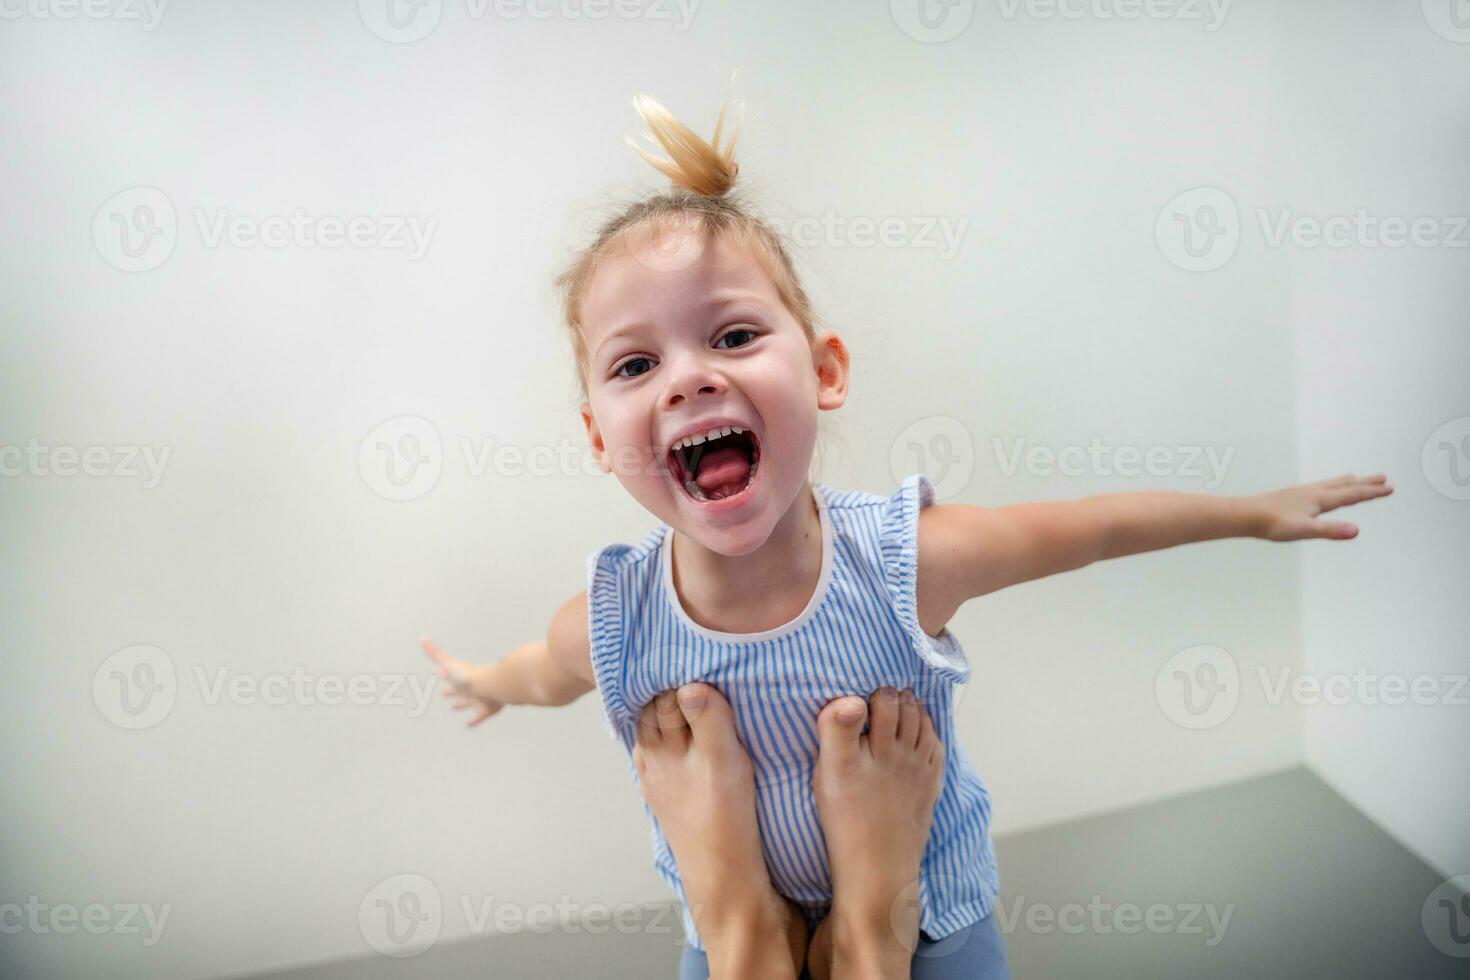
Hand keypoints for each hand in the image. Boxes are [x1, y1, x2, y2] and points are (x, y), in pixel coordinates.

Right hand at [420, 635, 503, 726]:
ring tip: (453, 706)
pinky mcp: (486, 710)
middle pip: (458, 689)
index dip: (444, 673)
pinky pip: (479, 716)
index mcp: (460, 678)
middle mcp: (469, 687)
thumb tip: (422, 637)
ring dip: (460, 704)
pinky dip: (473, 720)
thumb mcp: (448, 663)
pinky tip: (468, 725)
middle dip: (451, 690)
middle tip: (443, 692)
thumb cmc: (469, 675)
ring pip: (468, 702)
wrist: (491, 686)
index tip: (439, 671)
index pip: (450, 675)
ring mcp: (478, 698)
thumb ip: (435, 652)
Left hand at [1249, 472, 1392, 541]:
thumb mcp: (1305, 530)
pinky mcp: (1291, 496)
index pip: (1352, 495)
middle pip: (1345, 486)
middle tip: (1383, 478)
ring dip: (1347, 482)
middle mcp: (1313, 492)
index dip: (1372, 493)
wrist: (1246, 515)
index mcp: (1320, 500)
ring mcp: (1302, 493)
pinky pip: (1317, 488)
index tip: (1390, 487)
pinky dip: (1328, 485)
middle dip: (1365, 483)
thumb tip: (1356, 531)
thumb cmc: (1273, 524)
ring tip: (1356, 477)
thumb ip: (1330, 530)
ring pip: (1331, 485)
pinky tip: (1321, 490)